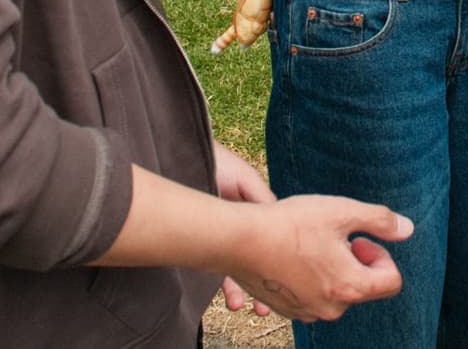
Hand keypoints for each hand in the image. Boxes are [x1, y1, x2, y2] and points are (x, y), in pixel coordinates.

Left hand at [213, 143, 276, 313]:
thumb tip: (280, 220)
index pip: (272, 242)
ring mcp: (222, 237)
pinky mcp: (202, 242)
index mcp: (255, 212)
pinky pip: (214, 265)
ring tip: (240, 305)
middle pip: (254, 263)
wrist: (182, 158)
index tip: (285, 282)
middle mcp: (240, 228)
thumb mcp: (244, 178)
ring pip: (234, 269)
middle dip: (261, 285)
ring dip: (239, 288)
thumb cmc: (216, 162)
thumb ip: (261, 199)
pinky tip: (229, 294)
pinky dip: (223, 281)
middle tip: (264, 308)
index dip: (279, 264)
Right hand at [223, 195, 409, 321]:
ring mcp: (308, 312)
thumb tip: (407, 229)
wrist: (240, 240)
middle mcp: (331, 308)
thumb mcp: (342, 211)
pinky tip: (294, 254)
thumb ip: (380, 220)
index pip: (391, 281)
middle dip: (356, 260)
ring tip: (311, 243)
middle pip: (363, 286)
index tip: (360, 238)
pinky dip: (312, 276)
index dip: (381, 255)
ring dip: (333, 267)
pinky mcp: (288, 309)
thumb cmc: (292, 224)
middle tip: (334, 235)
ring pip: (337, 289)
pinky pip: (314, 294)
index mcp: (350, 287)